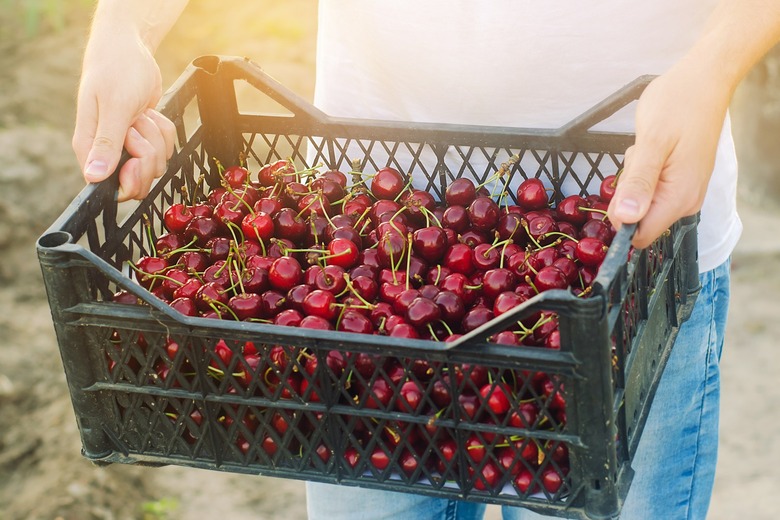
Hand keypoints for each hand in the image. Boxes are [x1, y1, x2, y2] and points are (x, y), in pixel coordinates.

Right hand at [72, 28, 175, 201]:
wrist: (130, 49)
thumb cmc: (116, 71)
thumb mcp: (114, 107)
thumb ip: (107, 143)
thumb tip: (93, 177)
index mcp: (91, 147)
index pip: (112, 186)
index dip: (131, 178)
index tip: (136, 158)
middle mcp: (107, 151)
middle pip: (139, 180)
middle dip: (149, 154)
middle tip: (138, 126)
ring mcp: (127, 145)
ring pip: (156, 163)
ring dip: (156, 136)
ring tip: (140, 113)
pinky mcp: (144, 138)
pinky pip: (165, 147)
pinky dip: (163, 129)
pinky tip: (149, 112)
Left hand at [607, 64, 731, 247]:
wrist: (703, 80)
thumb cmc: (678, 105)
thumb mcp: (652, 143)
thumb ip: (639, 183)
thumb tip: (626, 219)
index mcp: (679, 198)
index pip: (640, 235)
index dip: (621, 220)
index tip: (619, 190)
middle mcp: (684, 201)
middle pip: (637, 219)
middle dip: (626, 194)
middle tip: (637, 161)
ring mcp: (682, 191)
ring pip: (640, 202)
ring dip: (633, 180)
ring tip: (647, 150)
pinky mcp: (678, 180)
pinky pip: (648, 188)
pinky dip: (641, 172)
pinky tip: (651, 149)